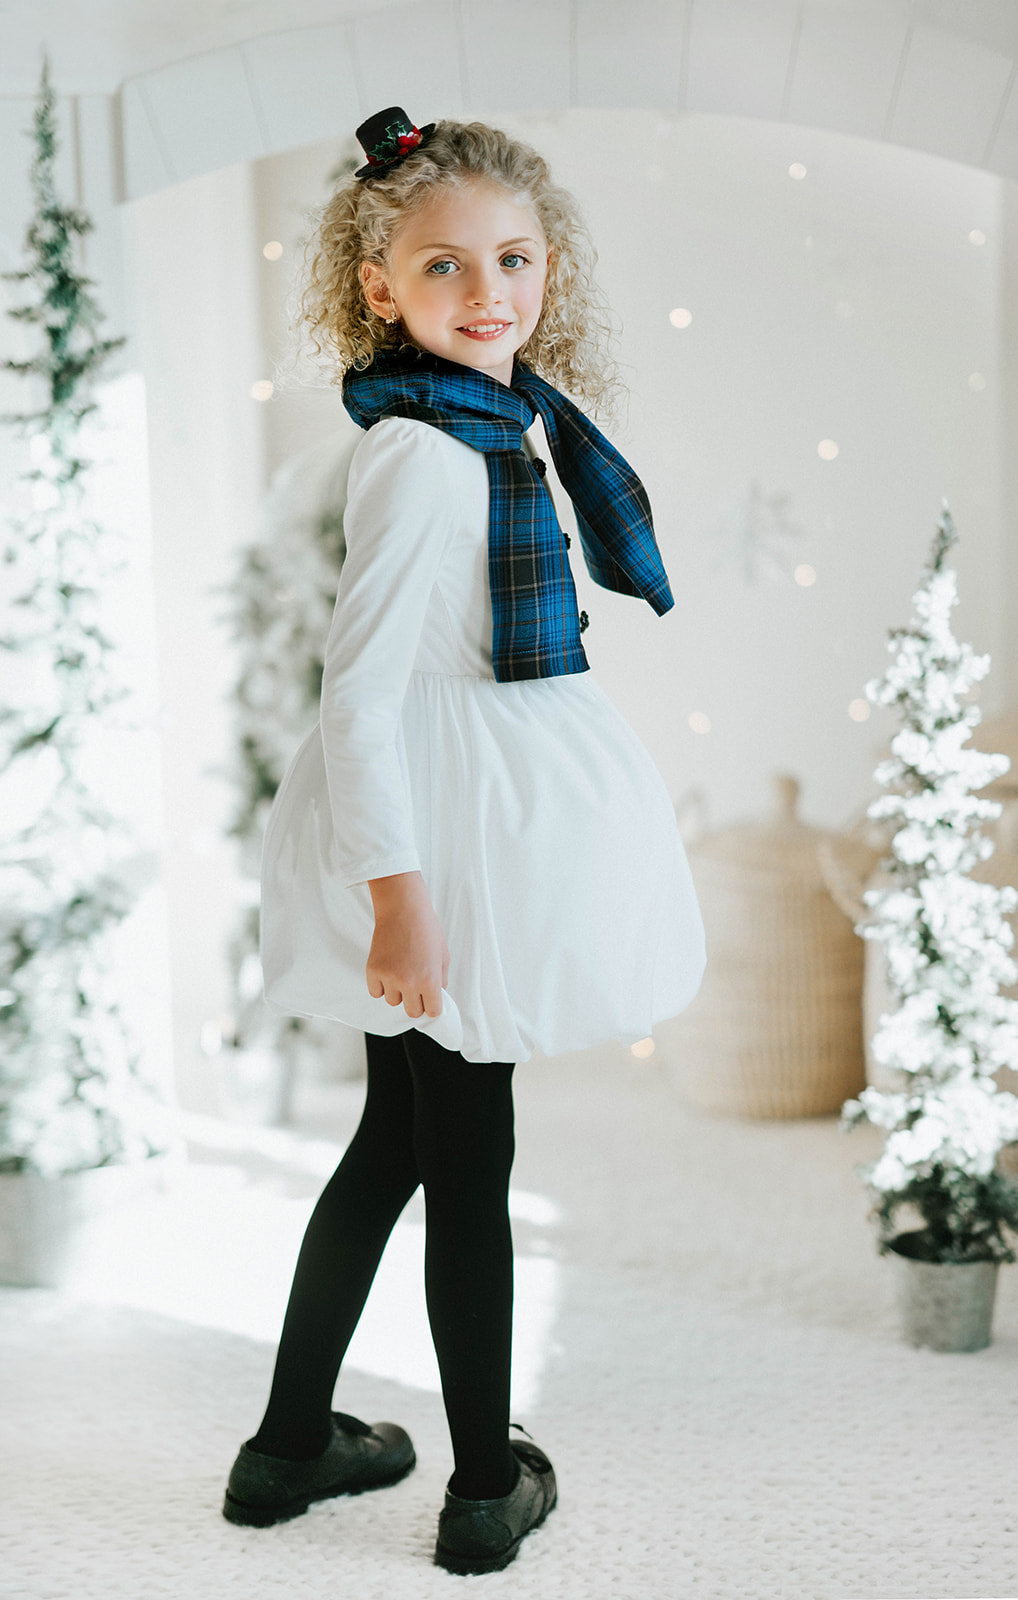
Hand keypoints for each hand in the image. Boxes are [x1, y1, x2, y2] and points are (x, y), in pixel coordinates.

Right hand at [365, 875, 449, 1018]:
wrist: (403, 909)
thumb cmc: (426, 928)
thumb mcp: (443, 956)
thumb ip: (441, 981)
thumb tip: (435, 999)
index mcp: (430, 980)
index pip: (432, 1012)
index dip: (432, 1005)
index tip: (430, 999)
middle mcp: (409, 983)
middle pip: (412, 1012)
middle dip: (416, 1002)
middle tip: (415, 986)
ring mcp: (389, 977)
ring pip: (393, 1002)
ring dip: (397, 992)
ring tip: (401, 972)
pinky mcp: (373, 970)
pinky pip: (376, 992)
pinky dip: (381, 986)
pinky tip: (388, 970)